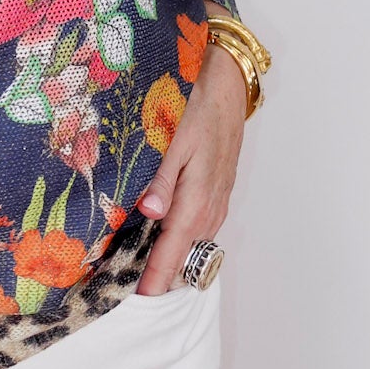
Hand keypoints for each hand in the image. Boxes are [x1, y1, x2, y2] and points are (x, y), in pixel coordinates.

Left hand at [134, 10, 247, 293]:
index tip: (143, 298)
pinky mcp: (220, 179)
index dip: (158, 272)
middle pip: (189, 246)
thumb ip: (160, 174)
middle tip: (141, 297)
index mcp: (198, 187)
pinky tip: (177, 238)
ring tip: (156, 278)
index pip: (174, 241)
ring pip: (199, 234)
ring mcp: (219, 188)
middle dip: (167, 272)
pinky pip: (204, 218)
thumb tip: (152, 215)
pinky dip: (190, 235)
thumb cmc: (194, 95)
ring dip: (179, 256)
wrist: (227, 70)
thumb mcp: (171, 131)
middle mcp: (212, 195)